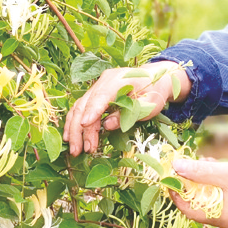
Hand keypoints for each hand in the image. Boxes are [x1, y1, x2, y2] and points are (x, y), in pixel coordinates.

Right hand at [64, 61, 189, 155]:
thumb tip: (107, 126)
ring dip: (74, 129)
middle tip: (79, 150)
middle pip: (85, 104)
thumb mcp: (148, 105)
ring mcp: (98, 86)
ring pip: (79, 107)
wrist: (156, 77)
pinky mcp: (96, 93)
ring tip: (75, 149)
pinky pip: (81, 107)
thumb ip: (128, 114)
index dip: (91, 112)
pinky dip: (74, 123)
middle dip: (79, 129)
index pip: (100, 96)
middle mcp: (104, 81)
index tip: (84, 127)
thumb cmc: (155, 91)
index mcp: (118, 80)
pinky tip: (70, 137)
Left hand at [168, 154, 227, 227]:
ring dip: (205, 182)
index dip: (177, 193)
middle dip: (192, 184)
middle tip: (186, 165)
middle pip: (200, 205)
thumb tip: (175, 167)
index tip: (169, 177)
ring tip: (204, 162)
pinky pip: (224, 199)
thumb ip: (199, 171)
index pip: (189, 211)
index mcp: (223, 220)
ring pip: (212, 199)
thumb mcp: (227, 172)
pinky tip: (218, 167)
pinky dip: (218, 184)